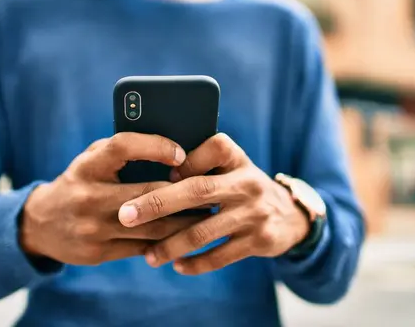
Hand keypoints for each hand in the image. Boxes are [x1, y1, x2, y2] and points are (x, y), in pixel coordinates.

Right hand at [20, 133, 203, 265]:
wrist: (41, 224)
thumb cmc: (80, 181)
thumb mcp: (92, 159)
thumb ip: (123, 151)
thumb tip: (173, 150)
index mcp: (87, 165)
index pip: (123, 146)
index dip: (156, 146)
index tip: (181, 153)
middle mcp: (88, 196)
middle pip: (148, 194)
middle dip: (185, 194)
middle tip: (210, 191)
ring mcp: (93, 228)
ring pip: (152, 227)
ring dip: (184, 222)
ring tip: (206, 214)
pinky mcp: (98, 253)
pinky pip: (143, 247)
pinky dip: (167, 241)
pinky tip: (185, 235)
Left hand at [117, 133, 310, 274]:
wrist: (289, 215)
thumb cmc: (241, 186)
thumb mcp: (230, 165)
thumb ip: (199, 162)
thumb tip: (152, 169)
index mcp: (237, 158)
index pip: (211, 149)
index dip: (185, 161)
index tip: (158, 172)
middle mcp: (247, 183)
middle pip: (197, 191)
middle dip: (157, 204)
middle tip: (125, 216)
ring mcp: (254, 213)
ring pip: (203, 232)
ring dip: (170, 245)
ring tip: (148, 256)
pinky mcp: (259, 241)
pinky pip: (219, 256)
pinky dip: (195, 264)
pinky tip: (176, 265)